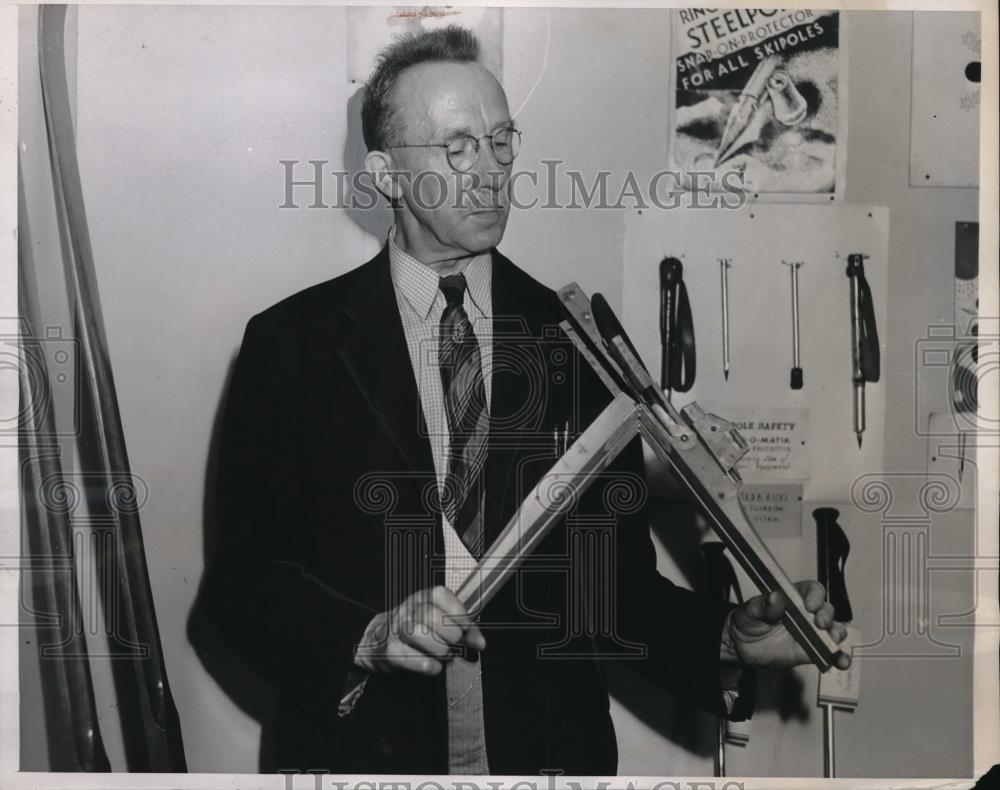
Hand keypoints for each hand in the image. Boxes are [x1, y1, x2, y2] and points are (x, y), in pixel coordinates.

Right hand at [353, 585, 484, 675]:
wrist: (378, 641)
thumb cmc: (417, 631)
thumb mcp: (439, 622)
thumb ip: (463, 629)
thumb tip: (480, 643)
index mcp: (421, 598)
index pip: (439, 594)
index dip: (457, 611)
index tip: (466, 627)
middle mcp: (407, 609)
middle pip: (430, 615)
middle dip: (450, 634)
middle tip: (456, 645)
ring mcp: (395, 629)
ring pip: (418, 633)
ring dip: (439, 649)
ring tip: (445, 656)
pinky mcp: (388, 650)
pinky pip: (408, 657)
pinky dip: (427, 665)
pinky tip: (434, 666)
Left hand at [722, 581, 850, 670]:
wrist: (741, 646)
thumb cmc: (747, 621)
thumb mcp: (750, 610)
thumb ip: (763, 605)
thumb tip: (775, 598)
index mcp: (792, 597)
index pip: (812, 590)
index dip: (815, 595)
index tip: (810, 604)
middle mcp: (805, 613)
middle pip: (826, 609)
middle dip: (826, 615)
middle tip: (819, 622)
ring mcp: (810, 632)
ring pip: (833, 630)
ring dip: (836, 634)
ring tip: (830, 640)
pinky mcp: (811, 651)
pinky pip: (829, 653)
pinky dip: (839, 657)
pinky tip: (841, 660)